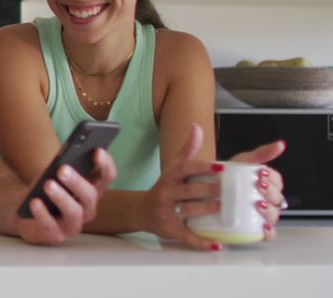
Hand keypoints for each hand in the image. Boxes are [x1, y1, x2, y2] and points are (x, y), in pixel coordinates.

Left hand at [15, 148, 116, 244]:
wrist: (25, 211)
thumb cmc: (44, 188)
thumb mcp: (53, 174)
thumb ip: (62, 165)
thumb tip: (64, 159)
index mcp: (92, 189)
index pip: (106, 177)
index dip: (105, 164)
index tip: (97, 151)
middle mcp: (87, 209)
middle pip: (89, 195)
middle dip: (76, 181)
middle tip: (62, 169)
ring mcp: (73, 224)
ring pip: (74, 212)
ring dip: (61, 197)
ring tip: (48, 184)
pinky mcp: (55, 236)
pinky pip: (50, 225)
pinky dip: (42, 213)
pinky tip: (35, 202)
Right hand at [140, 123, 223, 250]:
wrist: (142, 211)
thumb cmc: (164, 188)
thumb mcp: (173, 168)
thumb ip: (187, 150)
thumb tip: (196, 127)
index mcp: (170, 177)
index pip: (185, 169)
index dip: (202, 167)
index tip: (221, 167)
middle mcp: (167, 193)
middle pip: (189, 190)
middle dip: (210, 191)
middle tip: (230, 190)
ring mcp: (168, 212)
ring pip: (188, 211)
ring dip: (207, 211)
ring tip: (225, 210)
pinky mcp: (171, 230)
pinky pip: (187, 236)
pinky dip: (202, 242)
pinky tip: (217, 244)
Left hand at [229, 140, 286, 240]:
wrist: (203, 192)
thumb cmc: (226, 177)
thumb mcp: (242, 163)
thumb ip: (259, 153)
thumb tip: (280, 144)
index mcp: (266, 186)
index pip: (277, 182)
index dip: (273, 178)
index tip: (261, 173)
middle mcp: (266, 201)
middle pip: (277, 199)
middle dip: (271, 192)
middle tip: (259, 185)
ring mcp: (260, 216)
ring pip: (273, 217)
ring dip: (269, 211)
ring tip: (258, 204)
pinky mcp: (252, 230)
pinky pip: (266, 235)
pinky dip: (268, 233)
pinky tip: (263, 228)